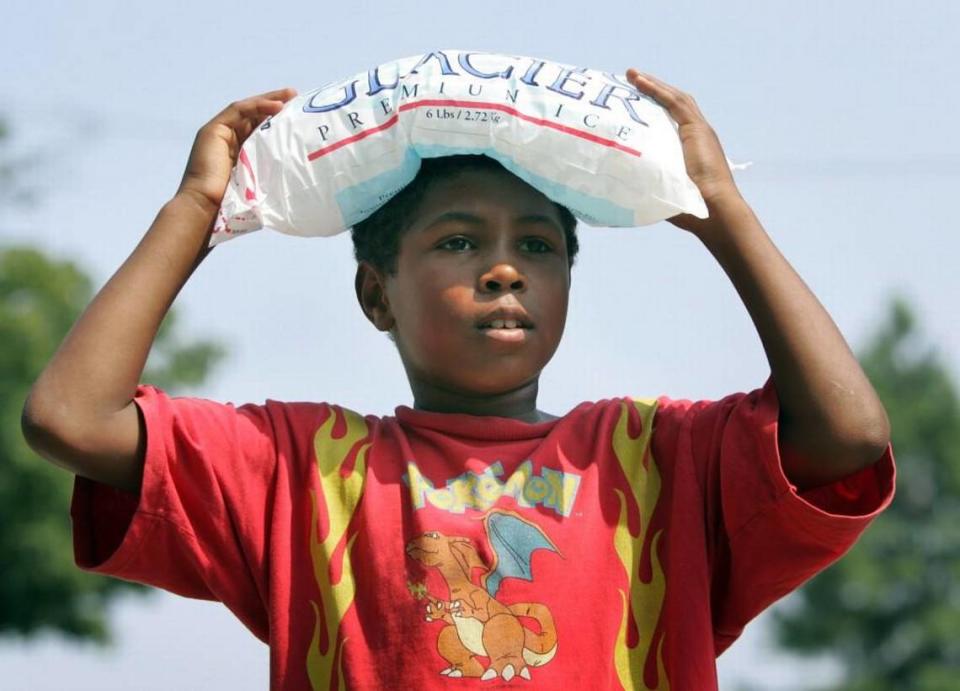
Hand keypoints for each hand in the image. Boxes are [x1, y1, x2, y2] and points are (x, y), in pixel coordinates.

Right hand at [176, 87, 297, 214]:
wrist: (206, 208)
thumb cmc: (233, 203)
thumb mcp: (258, 182)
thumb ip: (269, 170)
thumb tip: (296, 170)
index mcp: (238, 151)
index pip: (258, 128)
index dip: (276, 119)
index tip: (296, 114)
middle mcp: (227, 139)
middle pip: (253, 115)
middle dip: (275, 104)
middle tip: (295, 96)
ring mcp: (218, 133)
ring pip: (247, 109)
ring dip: (269, 100)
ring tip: (290, 96)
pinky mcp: (213, 130)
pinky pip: (238, 110)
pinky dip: (258, 106)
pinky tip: (276, 106)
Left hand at [625, 69, 744, 233]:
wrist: (713, 209)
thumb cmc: (690, 210)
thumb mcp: (664, 192)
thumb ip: (648, 184)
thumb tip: (620, 189)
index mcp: (691, 147)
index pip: (672, 118)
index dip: (655, 106)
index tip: (636, 99)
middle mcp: (697, 134)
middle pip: (674, 103)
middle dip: (653, 89)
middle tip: (631, 79)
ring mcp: (699, 130)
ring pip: (674, 98)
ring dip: (652, 84)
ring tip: (632, 75)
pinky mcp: (697, 129)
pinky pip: (674, 102)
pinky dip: (657, 90)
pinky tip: (640, 81)